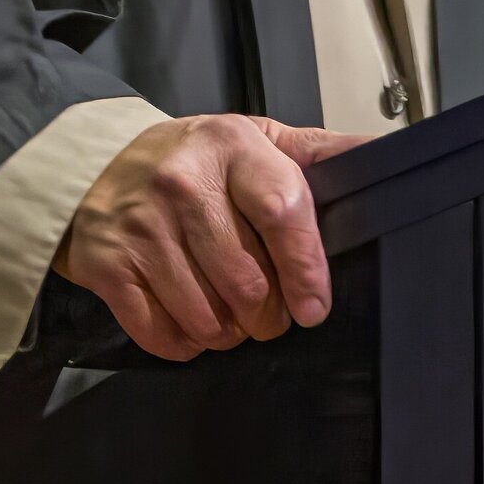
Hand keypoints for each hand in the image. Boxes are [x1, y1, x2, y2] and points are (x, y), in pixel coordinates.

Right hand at [53, 113, 371, 362]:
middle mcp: (183, 184)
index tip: (313, 306)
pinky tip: (192, 323)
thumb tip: (384, 158)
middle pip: (247, 281)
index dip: (305, 269)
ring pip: (206, 316)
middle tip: (269, 312)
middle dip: (268, 314)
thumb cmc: (195, 159)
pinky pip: (161, 332)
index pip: (283, 212)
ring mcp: (142, 227)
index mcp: (232, 146)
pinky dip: (185, 343)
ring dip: (228, 333)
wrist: (99, 163)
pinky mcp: (109, 266)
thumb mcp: (257, 140)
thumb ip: (319, 152)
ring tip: (231, 315)